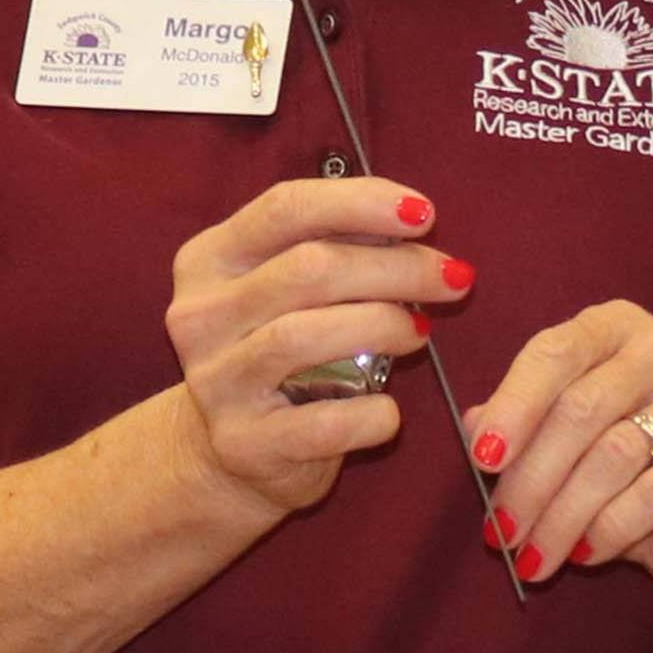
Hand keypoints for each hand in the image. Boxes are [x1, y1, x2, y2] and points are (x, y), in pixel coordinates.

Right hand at [165, 178, 467, 518]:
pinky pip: (327, 421)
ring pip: (306, 336)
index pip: (285, 209)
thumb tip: (415, 221)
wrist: (235, 449)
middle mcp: (199, 317)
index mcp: (210, 260)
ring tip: (421, 332)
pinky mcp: (244, 443)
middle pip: (309, 269)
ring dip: (385, 327)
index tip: (425, 214)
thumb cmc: (285, 348)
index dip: (361, 203)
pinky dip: (375, 412)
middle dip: (398, 267)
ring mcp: (216, 382)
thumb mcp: (295, 288)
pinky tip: (391, 409)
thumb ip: (341, 246)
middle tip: (453, 278)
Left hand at [464, 303, 652, 595]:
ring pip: (615, 455)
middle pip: (582, 409)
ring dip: (562, 516)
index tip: (482, 460)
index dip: (514, 406)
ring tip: (533, 558)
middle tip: (501, 533)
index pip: (557, 351)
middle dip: (531, 480)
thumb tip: (473, 426)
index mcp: (618, 327)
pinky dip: (612, 529)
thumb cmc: (617, 473)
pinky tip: (586, 554)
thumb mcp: (557, 445)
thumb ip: (515, 426)